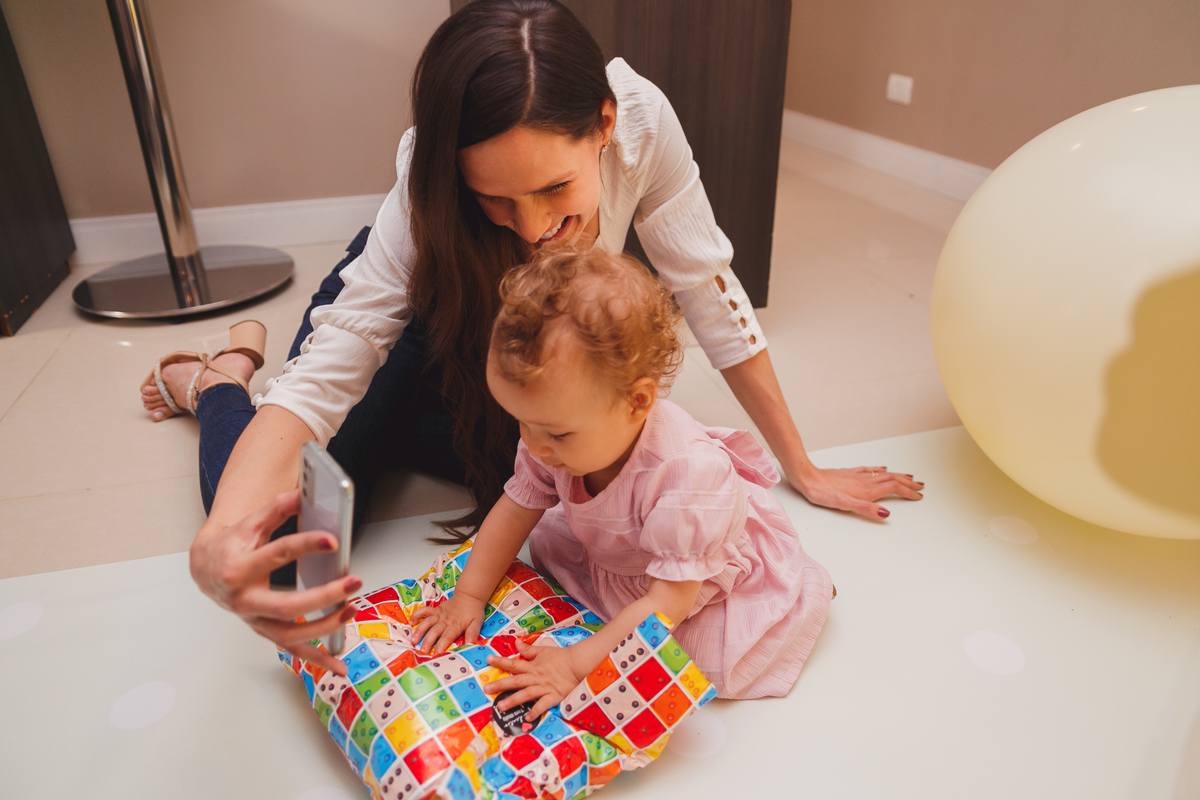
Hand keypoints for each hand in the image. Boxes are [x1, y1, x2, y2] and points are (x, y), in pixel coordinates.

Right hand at [189, 490, 362, 675]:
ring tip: (351, 610)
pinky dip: (317, 660)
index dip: (306, 545)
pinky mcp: (265, 631)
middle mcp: (245, 601)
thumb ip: (275, 508)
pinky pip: (292, 650)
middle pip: (287, 606)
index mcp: (238, 569)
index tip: (332, 540)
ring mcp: (254, 621)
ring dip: (325, 627)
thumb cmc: (231, 546)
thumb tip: (303, 494)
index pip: (277, 555)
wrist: (206, 570)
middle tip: (352, 582)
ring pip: (290, 634)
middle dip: (323, 596)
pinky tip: (340, 667)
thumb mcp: (249, 523)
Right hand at [409, 592, 485, 653]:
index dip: (441, 645)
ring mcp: (439, 614)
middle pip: (435, 631)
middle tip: (422, 651)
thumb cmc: (473, 611)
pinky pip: (424, 611)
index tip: (436, 654)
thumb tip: (471, 644)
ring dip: (420, 631)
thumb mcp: (477, 623)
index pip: (447, 637)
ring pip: (427, 622)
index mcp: (455, 625)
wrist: (469, 596)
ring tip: (413, 640)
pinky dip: (417, 615)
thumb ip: (473, 633)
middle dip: (428, 641)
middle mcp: (445, 620)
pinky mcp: (435, 610)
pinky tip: (411, 623)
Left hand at [485, 639, 587, 721]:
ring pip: (525, 695)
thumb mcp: (543, 650)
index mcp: (532, 666)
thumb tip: (516, 642)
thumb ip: (528, 649)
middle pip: (515, 681)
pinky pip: (542, 705)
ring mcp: (544, 688)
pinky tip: (526, 718)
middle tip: (486, 689)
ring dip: (512, 701)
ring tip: (500, 706)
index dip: (500, 662)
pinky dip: (535, 711)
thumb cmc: (560, 657)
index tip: (488, 660)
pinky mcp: (553, 696)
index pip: (513, 664)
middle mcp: (535, 677)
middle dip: (500, 685)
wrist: (577, 663)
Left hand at [789, 464, 923, 519]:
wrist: (806, 477)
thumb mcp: (843, 504)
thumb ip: (865, 508)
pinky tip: (881, 468)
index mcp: (866, 490)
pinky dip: (879, 470)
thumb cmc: (821, 492)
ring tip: (909, 476)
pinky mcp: (848, 473)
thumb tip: (886, 513)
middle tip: (921, 485)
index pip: (893, 488)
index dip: (907, 492)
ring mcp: (857, 476)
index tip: (919, 496)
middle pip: (892, 479)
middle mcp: (864, 481)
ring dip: (898, 476)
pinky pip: (869, 470)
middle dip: (907, 483)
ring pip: (883, 474)